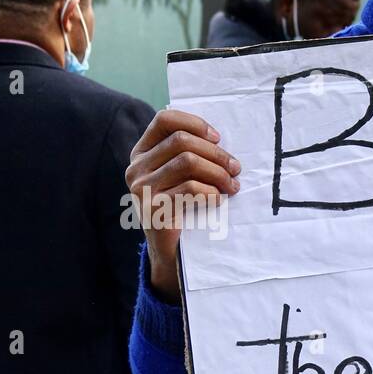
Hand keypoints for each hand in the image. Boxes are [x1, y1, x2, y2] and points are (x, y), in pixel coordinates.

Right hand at [125, 109, 241, 303]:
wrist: (170, 253)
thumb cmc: (182, 210)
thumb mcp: (180, 178)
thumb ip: (189, 156)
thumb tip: (219, 141)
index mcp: (142, 153)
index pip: (164, 120)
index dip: (194, 123)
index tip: (217, 138)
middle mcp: (136, 167)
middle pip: (182, 141)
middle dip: (216, 153)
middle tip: (235, 169)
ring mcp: (142, 188)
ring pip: (188, 162)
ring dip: (218, 173)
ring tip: (232, 186)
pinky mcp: (154, 209)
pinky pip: (191, 188)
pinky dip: (212, 192)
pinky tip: (219, 200)